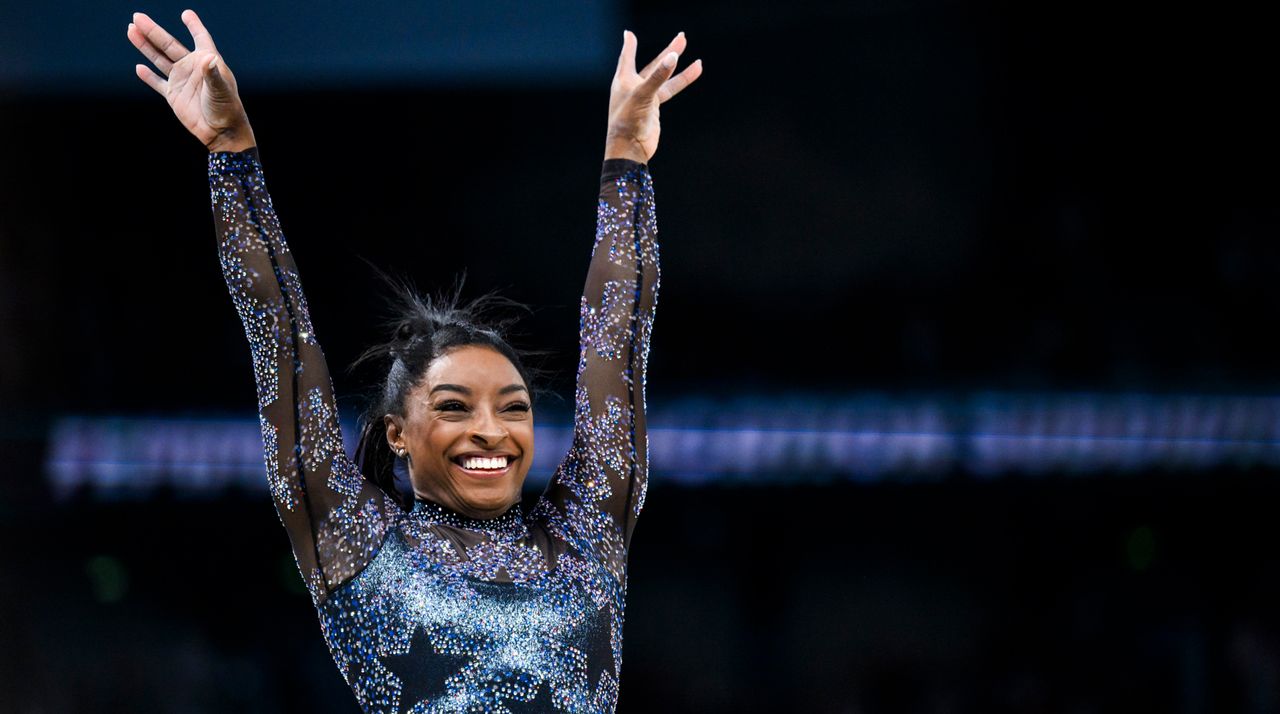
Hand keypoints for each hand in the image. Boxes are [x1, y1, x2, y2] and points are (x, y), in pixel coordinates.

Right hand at [126, 10, 254, 152]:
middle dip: (153, 31)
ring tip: (131, 30)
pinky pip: (158, 83)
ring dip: (145, 46)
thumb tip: (208, 57)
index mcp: (207, 61)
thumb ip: (212, 73)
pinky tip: (138, 67)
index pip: (201, 38)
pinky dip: (148, 76)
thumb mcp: (221, 90)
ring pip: (159, 59)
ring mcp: (182, 81)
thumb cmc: (227, 109)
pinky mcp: (174, 96)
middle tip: (137, 16)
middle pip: (169, 45)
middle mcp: (192, 68)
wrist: (221, 132)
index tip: (186, 14)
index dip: (194, 25)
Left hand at [605, 31, 702, 163]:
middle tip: (682, 37)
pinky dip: (682, 81)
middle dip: (668, 51)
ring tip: (698, 60)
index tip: (629, 34)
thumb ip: (658, 76)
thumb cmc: (628, 120)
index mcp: (624, 80)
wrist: (631, 147)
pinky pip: (670, 90)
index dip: (630, 46)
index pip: (627, 57)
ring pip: (665, 78)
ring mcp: (646, 97)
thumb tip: (673, 56)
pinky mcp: (654, 107)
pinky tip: (695, 71)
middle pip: (653, 64)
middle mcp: (634, 86)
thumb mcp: (643, 94)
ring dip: (679, 68)